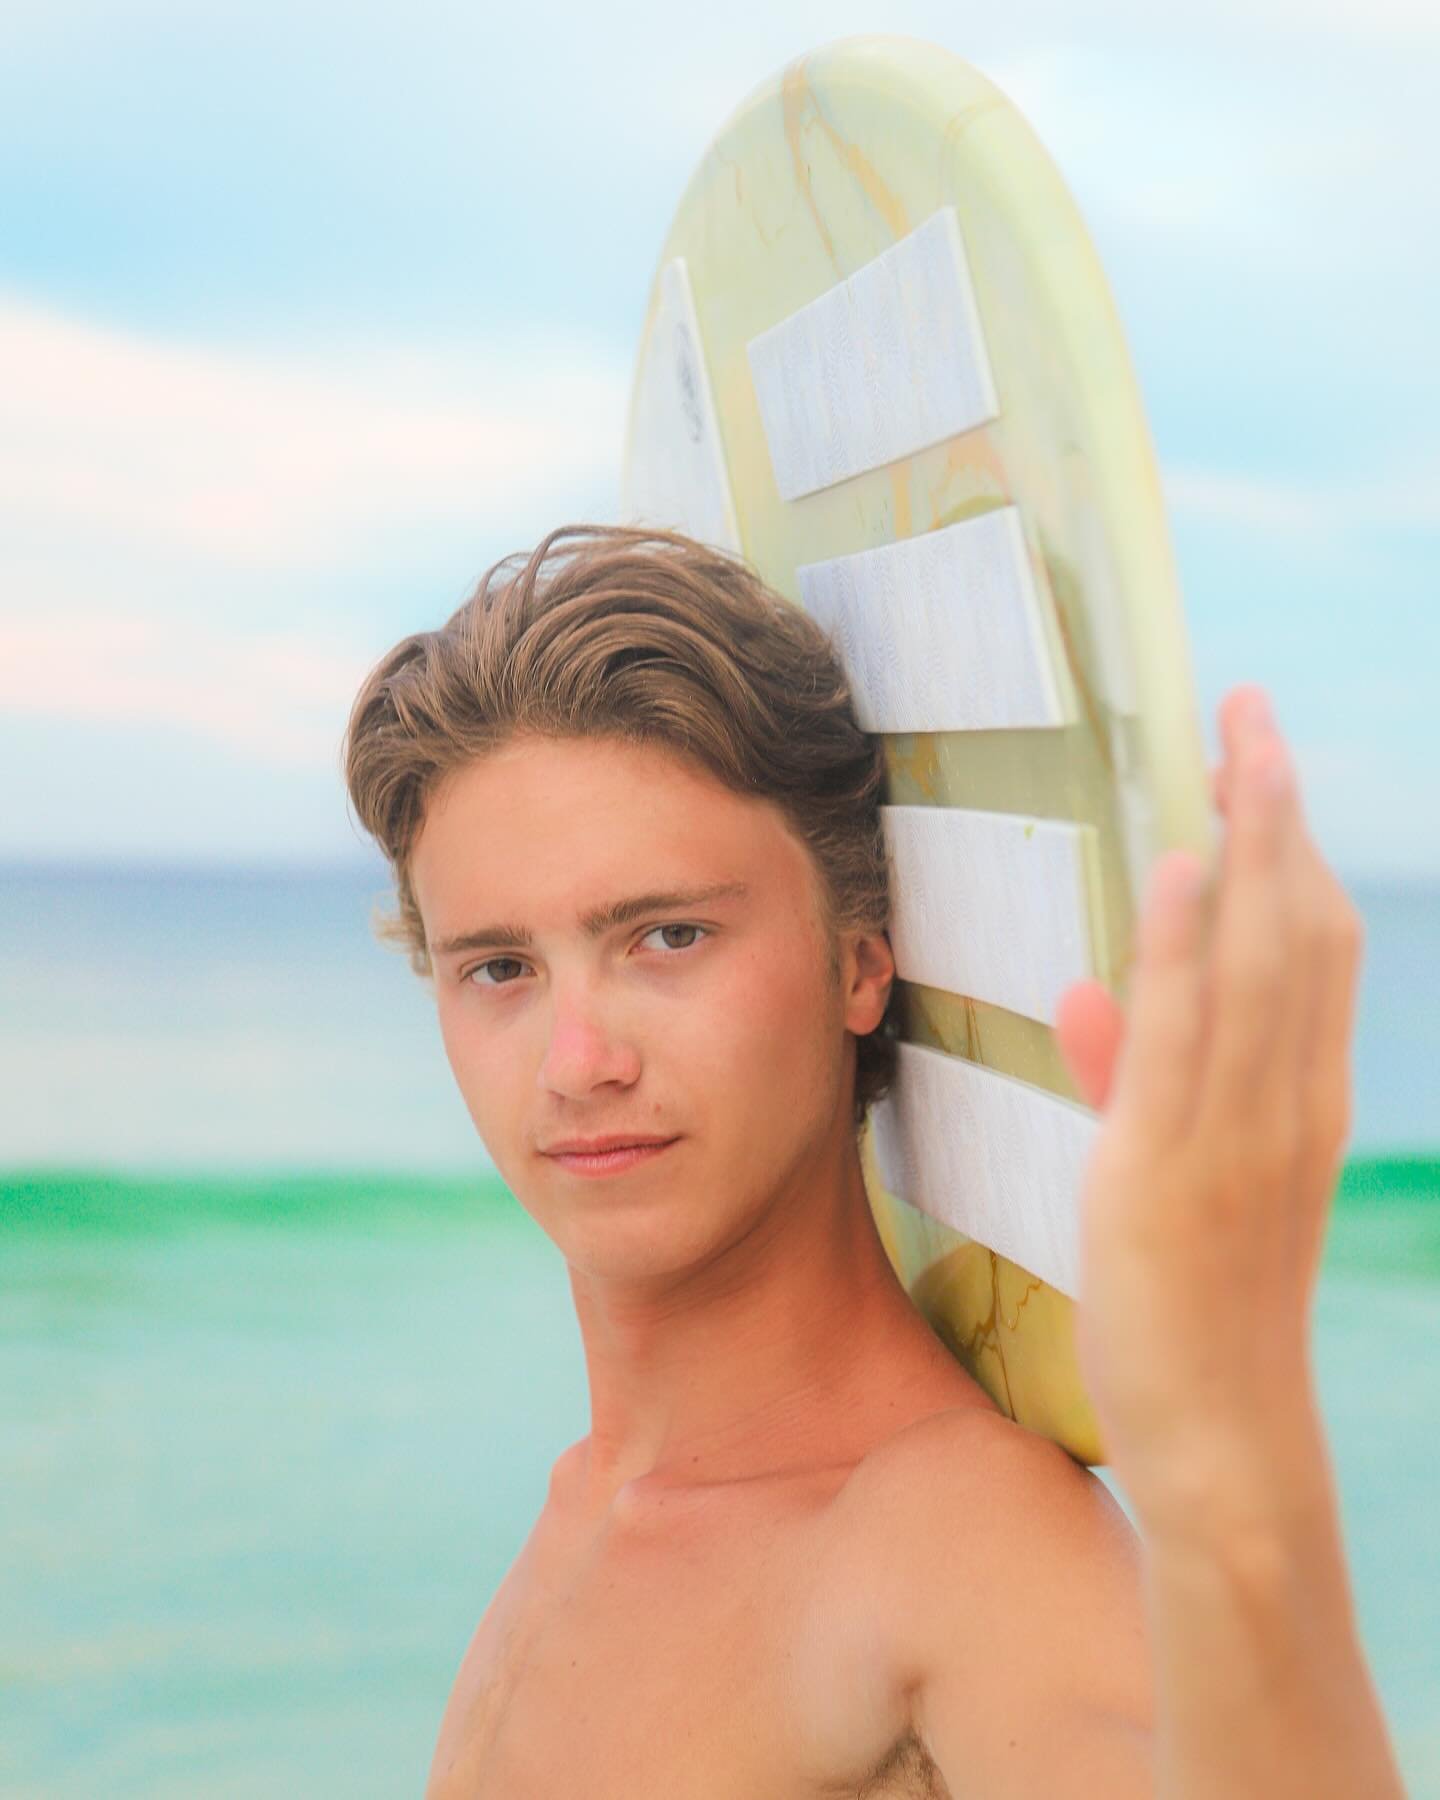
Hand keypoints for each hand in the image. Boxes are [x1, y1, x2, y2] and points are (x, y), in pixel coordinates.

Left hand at [1054, 685, 1364, 1522]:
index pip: (1306, 945)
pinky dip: (1183, 951)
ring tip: (1231, 742)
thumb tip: (1085, 988)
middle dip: (1273, 811)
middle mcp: (1288, 1101)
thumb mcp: (1164, 1176)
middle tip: (1248, 707)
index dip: (1284, 846)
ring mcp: (1238, 1135)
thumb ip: (1130, 1076)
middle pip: (1296, 927)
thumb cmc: (1194, 1306)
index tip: (1255, 763)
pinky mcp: (1171, 1173)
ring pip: (1259, 963)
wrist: (1222, 1439)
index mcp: (1297, 1100)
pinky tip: (1175, 873)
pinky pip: (1186, 1042)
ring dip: (1246, 845)